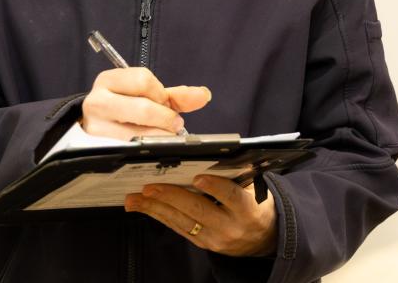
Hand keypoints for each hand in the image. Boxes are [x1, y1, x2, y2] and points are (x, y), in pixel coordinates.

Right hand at [79, 67, 210, 138]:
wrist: (92, 128)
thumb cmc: (124, 107)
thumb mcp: (145, 96)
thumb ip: (176, 96)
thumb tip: (204, 95)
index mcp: (108, 80)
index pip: (143, 80)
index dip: (161, 94)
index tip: (163, 102)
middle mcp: (96, 102)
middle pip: (143, 108)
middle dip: (165, 118)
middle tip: (172, 123)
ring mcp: (95, 128)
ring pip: (139, 134)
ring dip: (160, 136)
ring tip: (162, 135)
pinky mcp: (97, 150)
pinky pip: (131, 151)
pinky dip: (149, 150)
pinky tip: (150, 148)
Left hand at [125, 176, 277, 256]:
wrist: (262, 238)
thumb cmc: (255, 204)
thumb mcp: (254, 188)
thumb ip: (235, 175)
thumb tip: (209, 154)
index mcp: (247, 210)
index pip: (231, 197)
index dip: (215, 188)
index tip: (198, 178)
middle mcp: (230, 227)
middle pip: (198, 211)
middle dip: (171, 197)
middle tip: (150, 186)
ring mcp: (214, 238)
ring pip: (181, 221)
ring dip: (155, 208)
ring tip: (135, 197)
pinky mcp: (202, 243)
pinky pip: (177, 228)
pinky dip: (158, 215)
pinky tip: (144, 206)